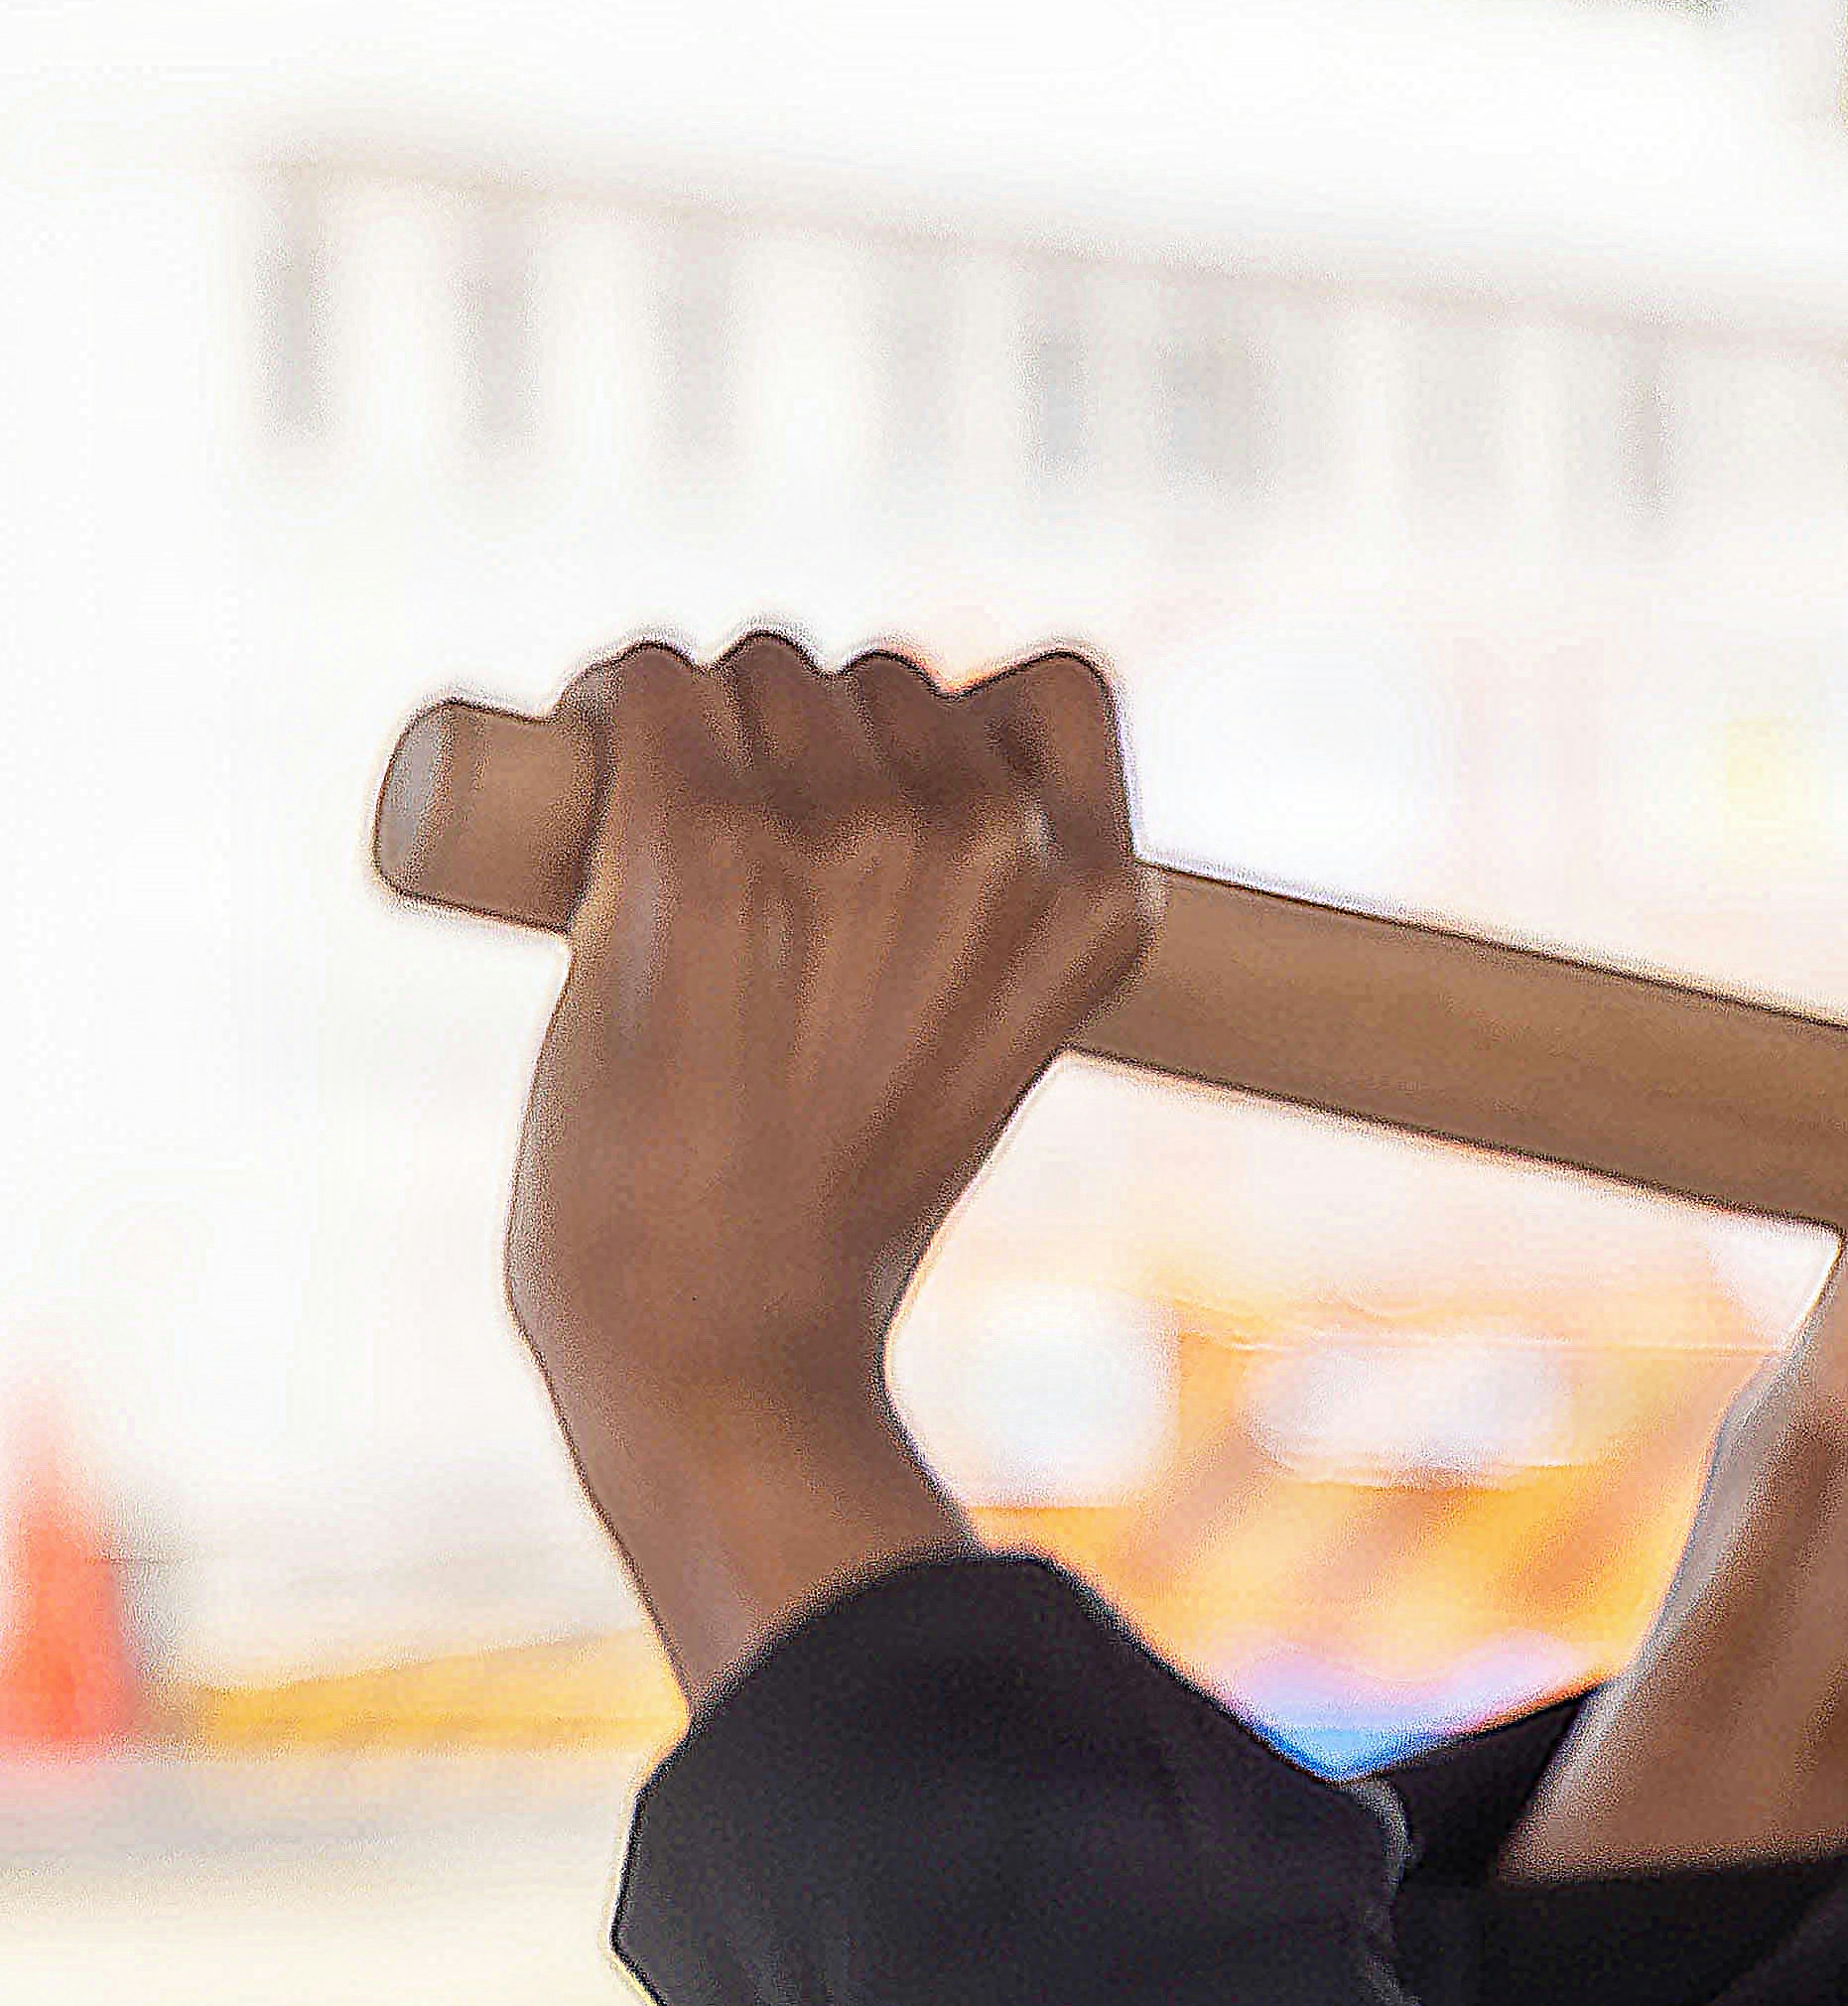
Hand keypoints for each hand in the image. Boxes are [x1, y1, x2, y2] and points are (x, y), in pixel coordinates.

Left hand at [502, 635, 1153, 1698]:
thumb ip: (982, 914)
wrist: (726, 1343)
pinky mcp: (703, 845)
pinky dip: (611, 699)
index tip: (888, 790)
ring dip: (698, 717)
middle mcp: (991, 855)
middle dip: (803, 728)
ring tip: (657, 834)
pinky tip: (593, 758)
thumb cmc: (834, 1214)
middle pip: (882, 667)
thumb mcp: (980, 1049)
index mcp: (1095, 909)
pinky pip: (652, 675)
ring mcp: (850, 842)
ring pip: (759, 662)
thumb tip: (893, 752)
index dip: (961, 712)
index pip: (1065, 685)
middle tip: (738, 845)